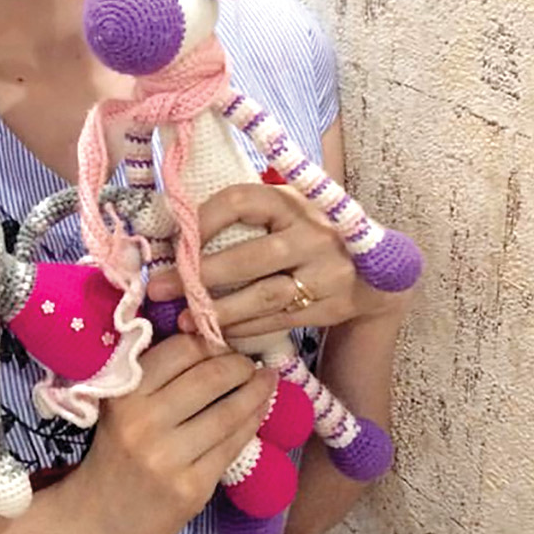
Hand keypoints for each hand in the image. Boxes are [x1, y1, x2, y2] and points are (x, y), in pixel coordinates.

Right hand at [61, 333, 278, 533]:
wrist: (100, 521)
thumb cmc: (114, 456)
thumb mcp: (119, 408)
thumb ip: (155, 377)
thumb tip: (212, 342)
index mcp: (124, 394)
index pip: (181, 350)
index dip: (210, 343)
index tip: (223, 346)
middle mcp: (143, 422)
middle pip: (210, 376)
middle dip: (240, 364)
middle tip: (250, 363)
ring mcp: (169, 458)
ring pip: (228, 412)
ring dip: (256, 392)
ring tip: (266, 381)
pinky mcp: (191, 488)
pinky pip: (233, 446)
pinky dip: (252, 423)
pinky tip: (259, 413)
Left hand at [146, 183, 410, 340]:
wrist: (374, 272)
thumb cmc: (307, 235)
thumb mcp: (285, 211)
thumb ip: (244, 216)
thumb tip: (175, 226)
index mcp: (292, 201)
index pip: (239, 201)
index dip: (202, 220)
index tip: (175, 241)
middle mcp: (313, 234)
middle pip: (249, 258)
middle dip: (199, 276)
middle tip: (160, 289)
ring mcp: (326, 272)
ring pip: (264, 296)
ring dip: (219, 310)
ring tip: (184, 319)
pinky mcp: (332, 306)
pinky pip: (279, 321)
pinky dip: (244, 329)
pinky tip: (217, 332)